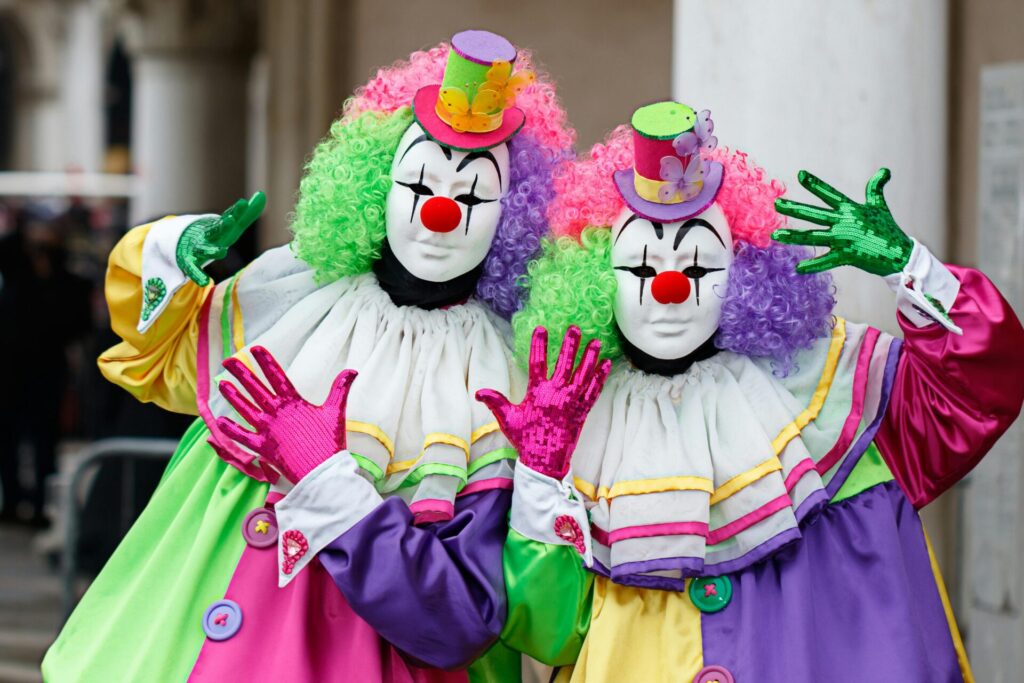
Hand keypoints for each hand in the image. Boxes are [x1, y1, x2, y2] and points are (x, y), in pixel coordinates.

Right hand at [176, 191, 265, 285]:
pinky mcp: (189, 262)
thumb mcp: (231, 227)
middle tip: (230, 220)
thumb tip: (262, 195)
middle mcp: (208, 236)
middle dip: (223, 225)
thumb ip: (247, 214)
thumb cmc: (214, 235)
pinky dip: (198, 276)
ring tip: (221, 252)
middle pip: (216, 230)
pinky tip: (205, 282)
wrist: (182, 243)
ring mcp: (197, 248)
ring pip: (204, 249)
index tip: (243, 203)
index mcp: (219, 228)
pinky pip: (194, 270)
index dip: (236, 211)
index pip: (229, 217)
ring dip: (212, 250)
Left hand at [215, 345, 357, 482]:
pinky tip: (219, 421)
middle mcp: (277, 413)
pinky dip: (231, 430)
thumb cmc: (330, 442)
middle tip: (229, 360)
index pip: (277, 377)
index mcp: (294, 403)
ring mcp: (268, 430)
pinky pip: (242, 437)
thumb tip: (352, 370)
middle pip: (255, 388)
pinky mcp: (263, 447)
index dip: (266, 362)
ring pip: (245, 408)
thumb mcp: (336, 412)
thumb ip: (340, 389)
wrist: (323, 472)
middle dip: (242, 373)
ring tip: (222, 383)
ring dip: (233, 396)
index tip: (255, 349)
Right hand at [476, 326, 610, 479]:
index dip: (539, 345)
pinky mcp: (582, 411)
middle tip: (575, 329)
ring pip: (583, 374)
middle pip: (565, 363)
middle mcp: (557, 394)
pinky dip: (601, 377)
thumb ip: (495, 403)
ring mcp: (572, 401)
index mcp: (538, 393)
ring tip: (596, 342)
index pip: (537, 362)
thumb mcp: (508, 420)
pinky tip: (606, 365)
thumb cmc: (526, 439)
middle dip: (570, 344)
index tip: (542, 329)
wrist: (545, 460)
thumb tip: (479, 392)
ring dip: (590, 357)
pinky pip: (594, 391)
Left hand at [772, 168, 912, 275]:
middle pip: (814, 214)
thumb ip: (876, 189)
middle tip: (776, 204)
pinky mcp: (846, 256)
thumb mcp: (879, 206)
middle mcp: (843, 223)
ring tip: (775, 236)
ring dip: (793, 237)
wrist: (900, 253)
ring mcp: (843, 240)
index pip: (829, 194)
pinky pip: (826, 261)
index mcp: (850, 210)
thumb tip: (884, 170)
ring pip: (813, 237)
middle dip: (794, 209)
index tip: (800, 175)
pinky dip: (813, 265)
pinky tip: (798, 268)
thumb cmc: (887, 229)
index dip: (815, 184)